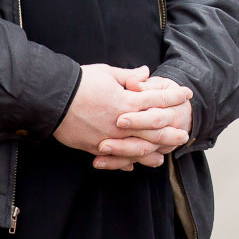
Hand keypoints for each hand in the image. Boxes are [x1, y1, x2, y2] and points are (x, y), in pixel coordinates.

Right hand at [53, 65, 192, 170]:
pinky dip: (125, 162)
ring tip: (164, 156)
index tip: (187, 94)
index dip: (173, 96)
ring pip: (136, 149)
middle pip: (153, 129)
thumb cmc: (80, 82)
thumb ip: (128, 76)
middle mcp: (121, 122)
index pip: (157, 99)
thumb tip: (146, 73)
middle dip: (170, 131)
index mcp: (126, 101)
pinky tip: (133, 165)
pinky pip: (113, 158)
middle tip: (184, 134)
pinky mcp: (94, 146)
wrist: (51, 98)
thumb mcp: (106, 73)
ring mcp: (108, 137)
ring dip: (152, 153)